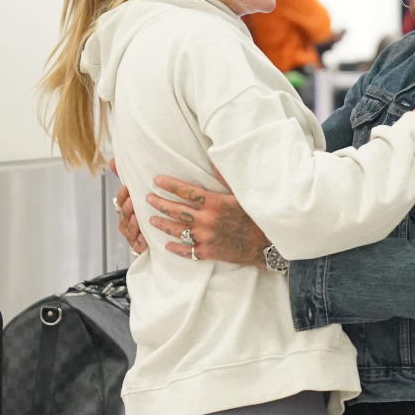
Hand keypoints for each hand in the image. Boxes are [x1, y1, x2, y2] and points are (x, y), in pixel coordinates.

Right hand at [110, 160, 146, 255]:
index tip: (126, 188)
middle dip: (126, 208)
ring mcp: (132, 234)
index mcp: (127, 207)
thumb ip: (127, 175)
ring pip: (128, 229)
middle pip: (123, 214)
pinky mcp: (140, 246)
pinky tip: (143, 238)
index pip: (120, 200)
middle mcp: (128, 220)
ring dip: (131, 224)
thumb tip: (113, 160)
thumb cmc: (148, 209)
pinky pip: (137, 245)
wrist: (162, 232)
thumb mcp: (140, 192)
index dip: (122, 195)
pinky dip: (139, 242)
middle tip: (132, 202)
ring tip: (136, 218)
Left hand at [145, 174, 268, 265]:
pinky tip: (167, 245)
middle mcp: (207, 220)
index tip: (157, 181)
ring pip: (177, 229)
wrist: (266, 244)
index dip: (170, 185)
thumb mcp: (242, 195)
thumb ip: (226, 179)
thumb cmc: (255, 217)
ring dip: (162, 224)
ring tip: (152, 219)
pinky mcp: (208, 252)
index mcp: (215, 203)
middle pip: (176, 210)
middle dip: (160, 203)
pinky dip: (176, 248)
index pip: (187, 191)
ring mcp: (206, 237)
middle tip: (149, 198)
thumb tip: (214, 162)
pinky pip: (187, 251)